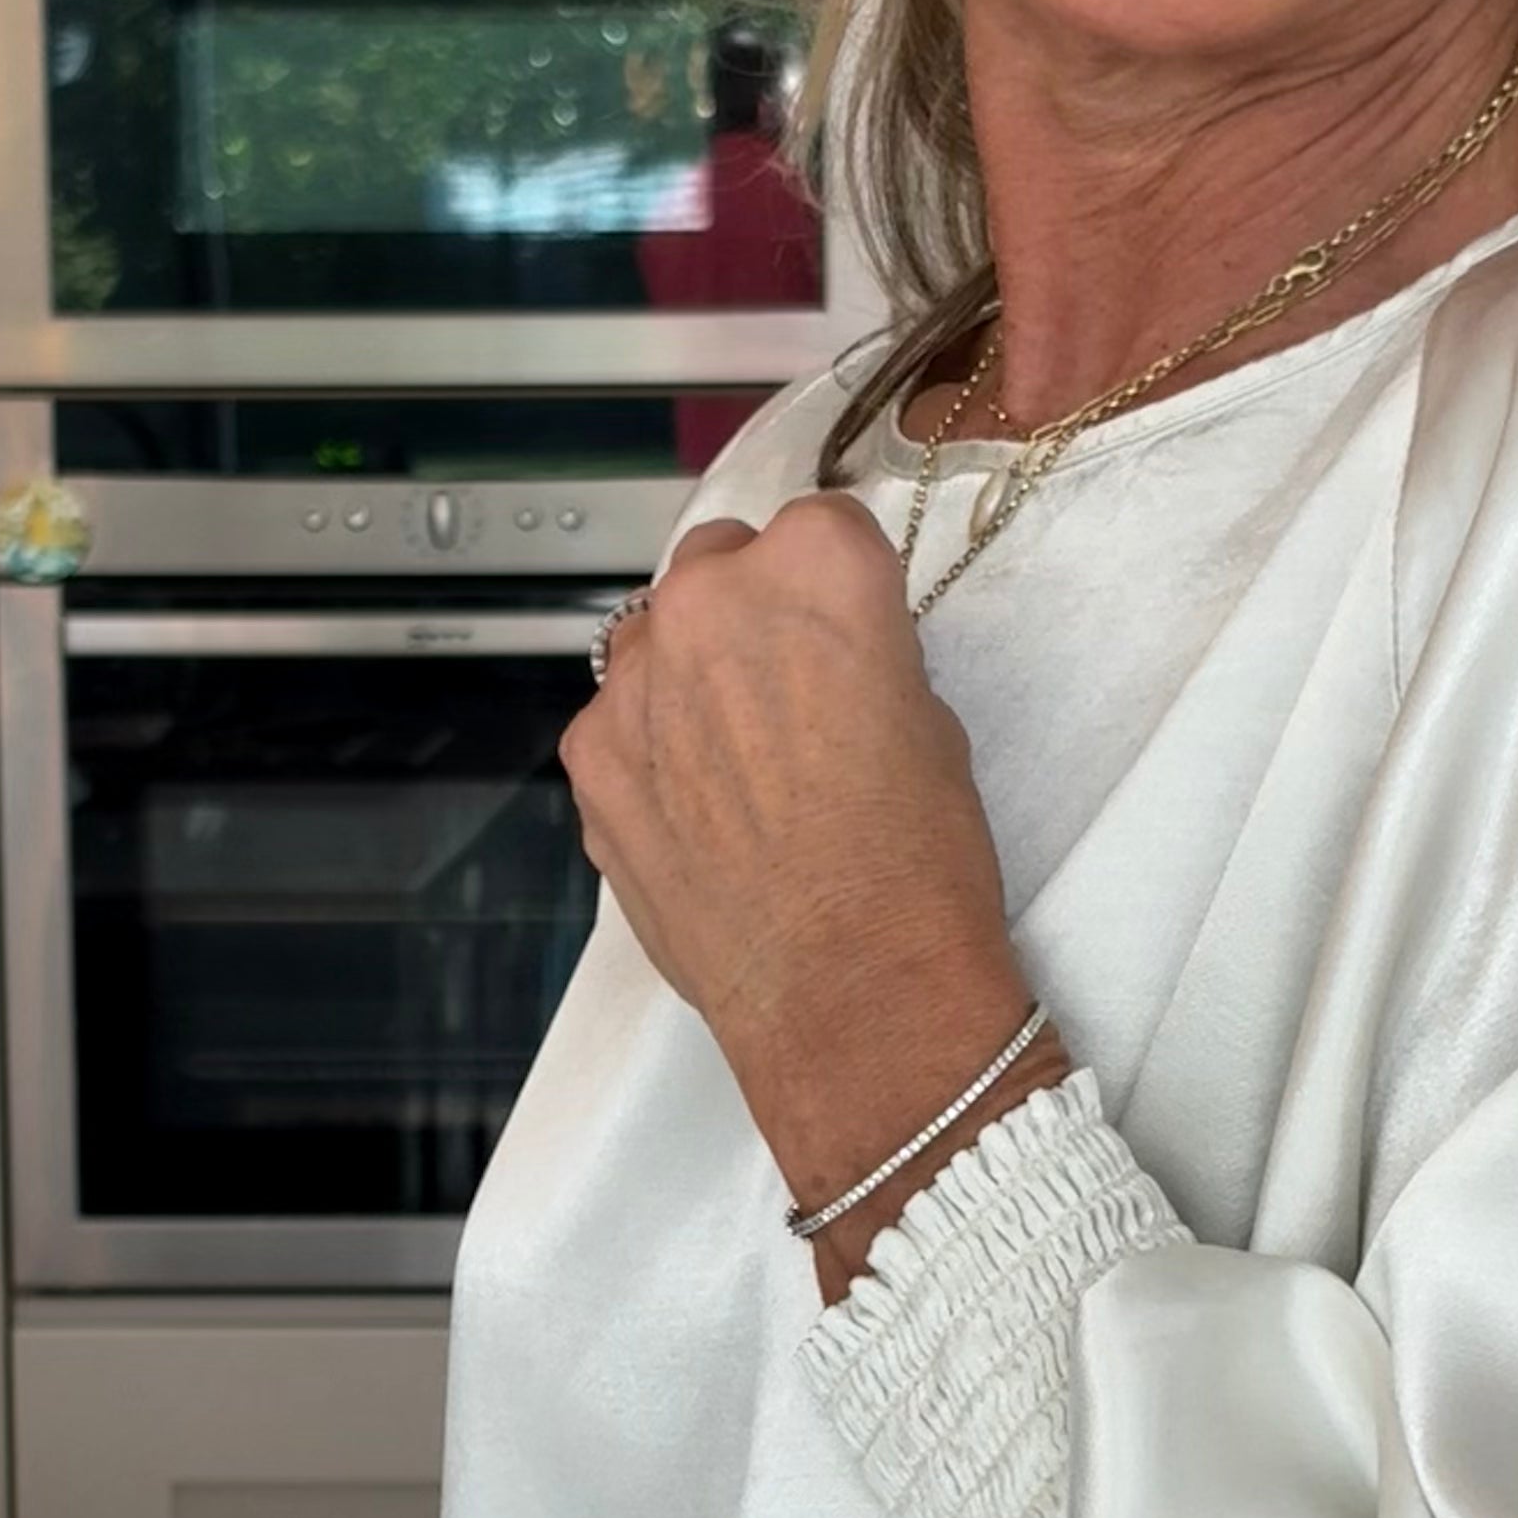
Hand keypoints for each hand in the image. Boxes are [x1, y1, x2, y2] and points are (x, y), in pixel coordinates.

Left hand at [558, 498, 1064, 1263]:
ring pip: (655, 639)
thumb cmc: (917, 864)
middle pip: (719, 563)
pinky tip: (698, 818)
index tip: (846, 629)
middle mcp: (710, 600)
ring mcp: (633, 680)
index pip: (818, 525)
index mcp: (816, 566)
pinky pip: (617, 722)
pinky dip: (649, 751)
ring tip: (739, 765)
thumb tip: (820, 657)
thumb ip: (859, 654)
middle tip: (788, 693)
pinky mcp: (589, 759)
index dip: (837, 584)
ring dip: (688, 675)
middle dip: (748, 611)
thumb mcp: (929, 719)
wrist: (852, 992)